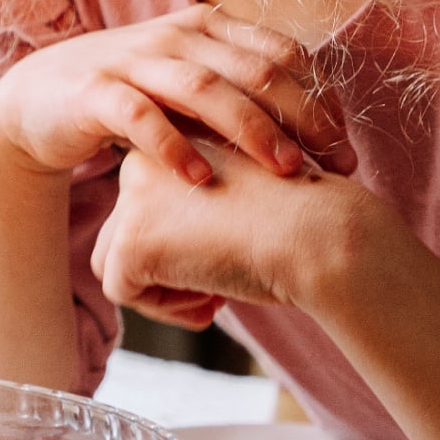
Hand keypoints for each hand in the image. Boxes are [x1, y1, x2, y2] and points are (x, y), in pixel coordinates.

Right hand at [0, 7, 349, 188]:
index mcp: (209, 29)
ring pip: (206, 89)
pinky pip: (140, 116)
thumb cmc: (131, 97)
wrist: (37, 99)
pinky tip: (201, 180)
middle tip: (337, 163)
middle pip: (255, 69)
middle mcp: (178, 36)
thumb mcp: (190, 84)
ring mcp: (134, 60)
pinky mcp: (96, 92)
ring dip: (252, 130)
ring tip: (288, 170)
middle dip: (304, 117)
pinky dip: (173, 146)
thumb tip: (318, 132)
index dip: (321, 97)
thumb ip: (243, 95)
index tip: (346, 145)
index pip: (282, 53)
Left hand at [93, 136, 372, 315]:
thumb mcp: (252, 187)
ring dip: (163, 287)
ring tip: (218, 289)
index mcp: (179, 130)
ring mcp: (134, 195)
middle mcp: (148, 153)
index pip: (152, 192)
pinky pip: (121, 290)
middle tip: (225, 277)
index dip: (187, 232)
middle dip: (169, 263)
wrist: (323, 230)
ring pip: (116, 260)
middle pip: (127, 225)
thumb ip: (210, 198)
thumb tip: (184, 241)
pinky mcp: (131, 239)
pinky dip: (165, 308)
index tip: (234, 242)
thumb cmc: (309, 214)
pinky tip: (213, 297)